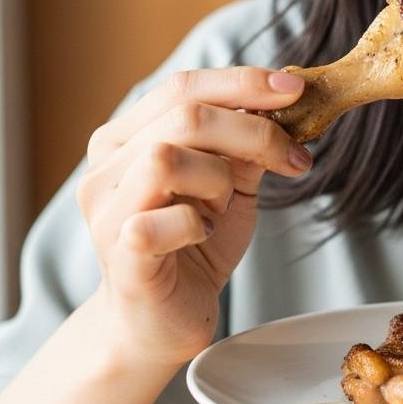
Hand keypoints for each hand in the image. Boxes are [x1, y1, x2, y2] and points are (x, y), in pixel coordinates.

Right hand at [75, 67, 310, 369]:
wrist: (161, 321)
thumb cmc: (192, 244)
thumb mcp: (229, 182)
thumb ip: (245, 143)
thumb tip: (286, 99)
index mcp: (127, 137)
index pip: (184, 86)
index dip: (243, 82)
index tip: (296, 89)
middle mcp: (106, 167)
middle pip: (185, 115)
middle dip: (253, 131)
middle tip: (293, 158)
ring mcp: (107, 211)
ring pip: (168, 157)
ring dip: (218, 178)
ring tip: (224, 206)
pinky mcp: (120, 255)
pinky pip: (164, 221)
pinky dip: (199, 223)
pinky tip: (204, 234)